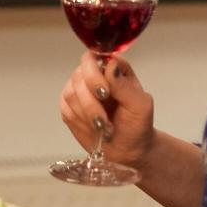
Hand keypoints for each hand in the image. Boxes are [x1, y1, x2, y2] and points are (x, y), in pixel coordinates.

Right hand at [58, 52, 155, 169]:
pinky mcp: (69, 107)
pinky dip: (79, 121)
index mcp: (114, 68)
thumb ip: (124, 85)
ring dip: (87, 114)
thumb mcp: (140, 105)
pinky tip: (94, 129)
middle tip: (103, 119)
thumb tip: (110, 65)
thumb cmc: (138, 125)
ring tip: (104, 128)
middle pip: (79, 75)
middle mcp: (94, 75)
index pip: (96, 57)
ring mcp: (79, 90)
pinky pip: (66, 108)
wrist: (128, 149)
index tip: (105, 93)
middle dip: (90, 101)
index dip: (95, 73)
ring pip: (70, 93)